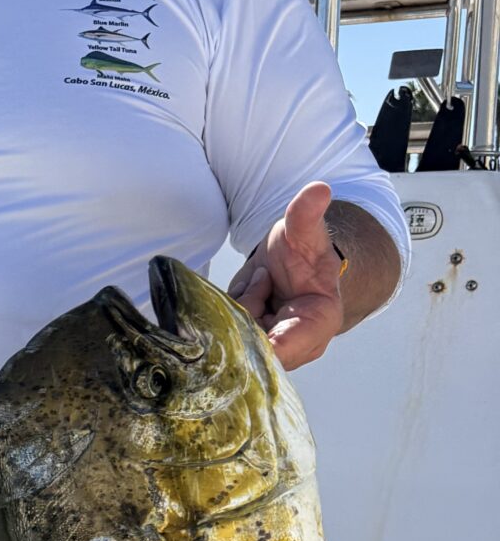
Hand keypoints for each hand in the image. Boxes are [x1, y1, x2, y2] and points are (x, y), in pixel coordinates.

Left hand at [228, 182, 344, 370]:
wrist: (291, 262)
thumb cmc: (304, 250)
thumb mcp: (304, 230)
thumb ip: (306, 215)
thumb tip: (318, 190)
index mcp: (317, 324)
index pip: (283, 349)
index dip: (259, 342)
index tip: (247, 316)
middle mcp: (295, 347)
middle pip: (252, 344)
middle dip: (245, 310)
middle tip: (262, 278)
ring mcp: (271, 350)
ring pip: (234, 338)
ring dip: (237, 308)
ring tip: (262, 282)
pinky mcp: (248, 347)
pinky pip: (223, 335)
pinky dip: (226, 313)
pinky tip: (248, 294)